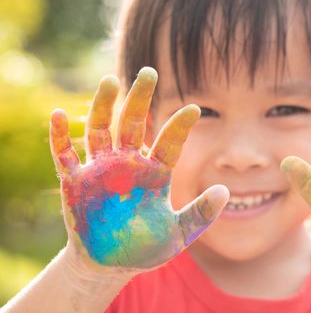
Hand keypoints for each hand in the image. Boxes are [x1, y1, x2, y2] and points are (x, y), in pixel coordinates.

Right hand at [50, 67, 227, 270]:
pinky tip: (58, 115)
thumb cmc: (146, 248)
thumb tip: (225, 191)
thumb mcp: (178, 234)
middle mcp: (129, 164)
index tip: (194, 109)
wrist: (110, 265)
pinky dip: (59, 136)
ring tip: (110, 80)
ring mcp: (101, 170)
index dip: (180, 126)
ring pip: (101, 130)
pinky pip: (64, 155)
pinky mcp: (75, 182)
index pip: (169, 143)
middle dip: (141, 98)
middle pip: (134, 124)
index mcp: (155, 173)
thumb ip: (200, 214)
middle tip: (150, 72)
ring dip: (104, 106)